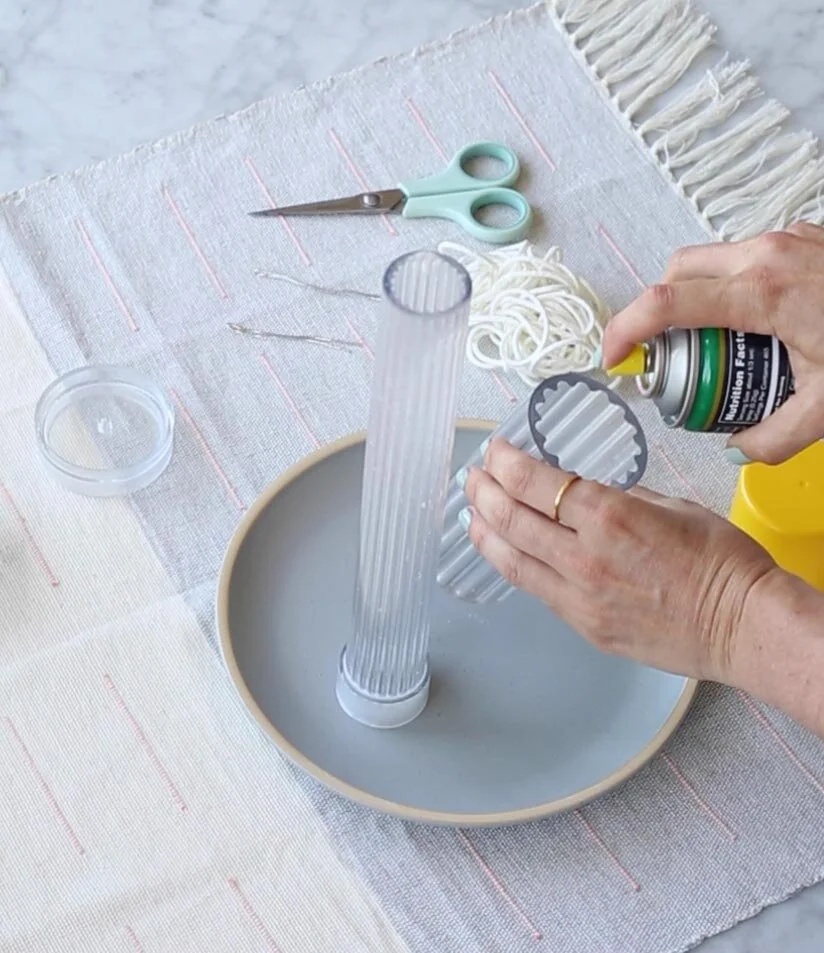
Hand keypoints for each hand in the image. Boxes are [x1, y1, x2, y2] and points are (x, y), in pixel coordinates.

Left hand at [462, 439, 777, 681]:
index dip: (505, 463)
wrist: (743, 625)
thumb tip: (590, 497)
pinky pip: (536, 590)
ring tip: (471, 513)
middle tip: (472, 477)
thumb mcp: (671, 506)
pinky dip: (512, 565)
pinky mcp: (584, 626)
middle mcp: (584, 556)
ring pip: (512, 560)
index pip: (535, 483)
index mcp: (608, 516)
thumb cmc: (721, 562)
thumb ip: (620, 499)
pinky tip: (504, 552)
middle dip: (484, 492)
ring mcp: (580, 597)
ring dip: (485, 532)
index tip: (494, 451)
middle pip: (512, 519)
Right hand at [602, 223, 823, 463]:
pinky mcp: (804, 238)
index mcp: (761, 292)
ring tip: (715, 345)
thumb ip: (772, 438)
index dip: (624, 332)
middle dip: (655, 314)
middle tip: (667, 358)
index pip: (663, 304)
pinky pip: (744, 257)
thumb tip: (738, 444)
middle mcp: (765, 254)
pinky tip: (758, 325)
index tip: (614, 361)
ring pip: (708, 260)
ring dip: (694, 299)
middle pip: (675, 272)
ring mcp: (787, 239)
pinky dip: (730, 288)